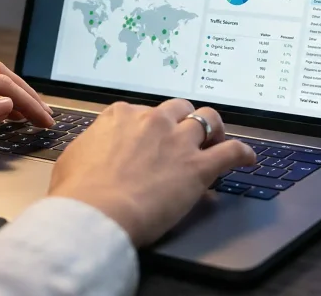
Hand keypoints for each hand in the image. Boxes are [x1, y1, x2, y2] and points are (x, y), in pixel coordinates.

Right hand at [48, 99, 254, 245]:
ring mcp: (177, 141)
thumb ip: (90, 146)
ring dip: (214, 128)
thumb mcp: (72, 158)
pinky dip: (242, 153)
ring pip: (208, 119)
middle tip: (185, 135)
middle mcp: (152, 121)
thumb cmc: (79, 192)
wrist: (96, 212)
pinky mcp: (198, 167)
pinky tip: (247, 158)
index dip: (149, 125)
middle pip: (178, 108)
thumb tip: (92, 152)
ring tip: (216, 139)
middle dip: (183, 119)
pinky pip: (231, 151)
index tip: (150, 136)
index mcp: (121, 116)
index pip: (141, 110)